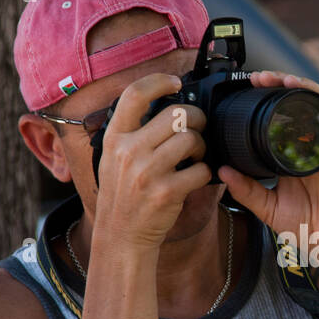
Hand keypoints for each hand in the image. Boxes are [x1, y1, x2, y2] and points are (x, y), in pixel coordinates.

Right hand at [94, 72, 211, 250]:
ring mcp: (147, 172)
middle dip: (196, 118)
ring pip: (191, 140)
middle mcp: (128, 151)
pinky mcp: (167, 192)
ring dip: (201, 146)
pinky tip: (195, 177)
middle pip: (176, 114)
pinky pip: (200, 170)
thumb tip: (165, 108)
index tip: (175, 83)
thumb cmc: (123, 195)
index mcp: (114, 138)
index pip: (134, 94)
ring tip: (196, 155)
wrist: (121, 236)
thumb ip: (132, 133)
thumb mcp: (114, 159)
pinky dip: (204, 172)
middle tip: (198, 127)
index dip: (159, 82)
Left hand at [217, 71, 318, 276]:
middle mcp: (314, 146)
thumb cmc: (305, 228)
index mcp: (295, 154)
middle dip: (285, 84)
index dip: (270, 97)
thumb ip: (246, 190)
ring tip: (288, 81)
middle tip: (262, 77)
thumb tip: (222, 171)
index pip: (284, 115)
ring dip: (308, 90)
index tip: (250, 87)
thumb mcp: (267, 208)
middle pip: (303, 103)